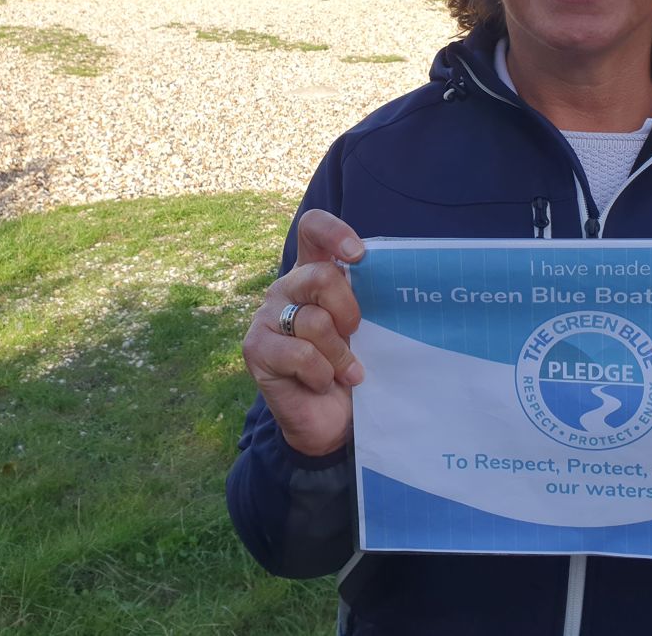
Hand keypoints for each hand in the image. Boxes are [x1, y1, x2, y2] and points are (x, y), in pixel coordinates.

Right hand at [242, 209, 365, 456]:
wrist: (332, 421)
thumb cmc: (354, 367)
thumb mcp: (367, 328)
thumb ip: (368, 299)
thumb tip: (395, 278)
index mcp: (314, 273)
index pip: (313, 230)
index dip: (334, 232)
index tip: (358, 255)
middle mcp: (288, 288)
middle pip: (320, 276)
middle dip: (349, 309)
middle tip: (357, 334)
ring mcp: (267, 317)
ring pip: (314, 321)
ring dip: (340, 355)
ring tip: (347, 373)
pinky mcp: (256, 348)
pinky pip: (301, 354)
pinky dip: (322, 374)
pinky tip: (322, 383)